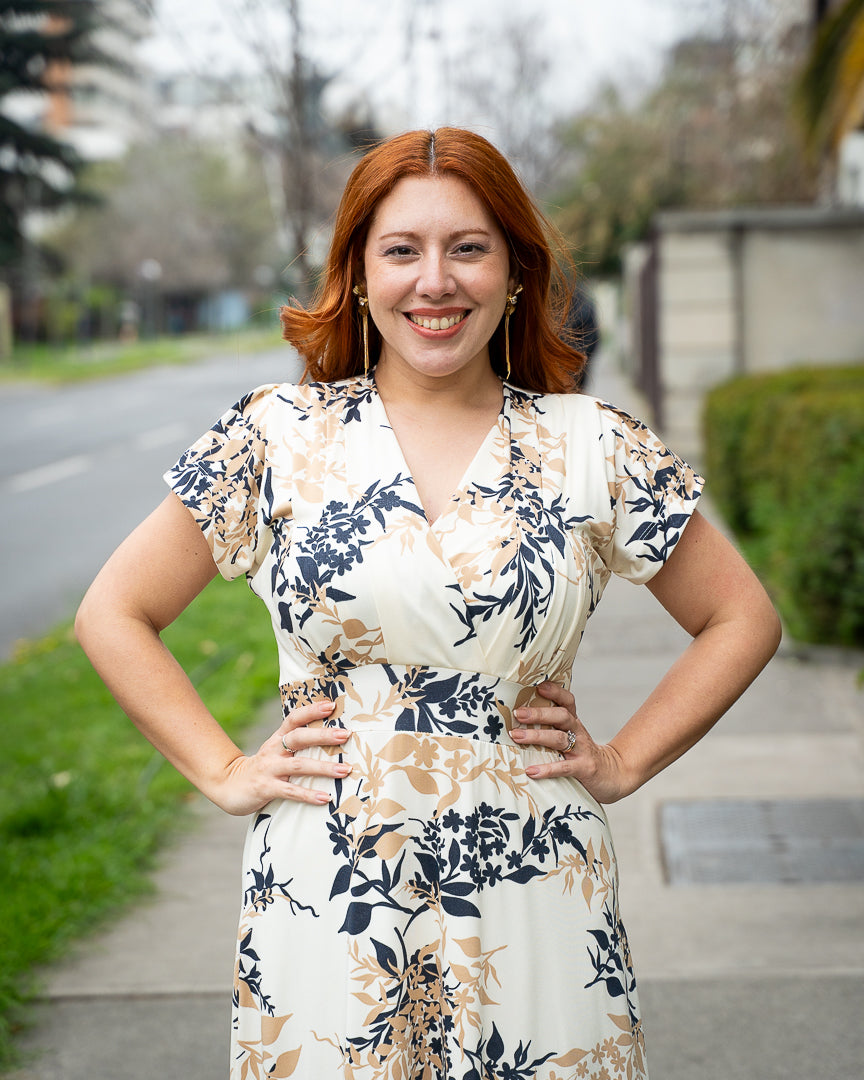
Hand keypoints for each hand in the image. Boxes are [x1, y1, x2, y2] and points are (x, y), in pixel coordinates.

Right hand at [213, 700, 351, 814]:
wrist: (229, 785)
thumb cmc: (263, 767)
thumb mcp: (276, 751)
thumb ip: (297, 744)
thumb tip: (332, 737)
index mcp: (278, 739)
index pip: (294, 719)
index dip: (311, 711)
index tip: (331, 705)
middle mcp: (273, 750)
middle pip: (298, 738)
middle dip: (323, 736)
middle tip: (345, 734)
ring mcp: (269, 769)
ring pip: (298, 765)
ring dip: (323, 768)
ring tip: (345, 770)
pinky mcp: (265, 788)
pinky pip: (290, 791)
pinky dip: (308, 794)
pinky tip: (325, 798)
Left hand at [510, 682, 628, 803]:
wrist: (613, 775)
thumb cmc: (582, 754)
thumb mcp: (571, 737)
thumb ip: (551, 728)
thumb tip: (517, 719)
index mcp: (574, 722)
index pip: (567, 701)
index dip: (555, 692)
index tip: (538, 686)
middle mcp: (578, 732)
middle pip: (561, 716)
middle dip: (539, 713)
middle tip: (518, 713)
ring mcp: (582, 750)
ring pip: (559, 739)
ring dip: (537, 736)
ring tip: (517, 736)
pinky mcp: (584, 769)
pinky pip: (564, 767)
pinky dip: (547, 769)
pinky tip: (531, 770)